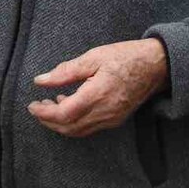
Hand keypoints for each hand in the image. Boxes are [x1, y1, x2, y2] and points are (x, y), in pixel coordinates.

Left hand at [28, 39, 168, 137]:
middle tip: (37, 107)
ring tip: (50, 104)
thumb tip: (41, 80)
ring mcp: (111, 119)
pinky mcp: (116, 120)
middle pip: (68, 128)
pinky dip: (74, 122)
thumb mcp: (94, 57)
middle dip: (48, 121)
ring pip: (78, 131)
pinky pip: (89, 128)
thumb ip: (66, 71)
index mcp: (98, 94)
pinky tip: (69, 105)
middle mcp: (105, 112)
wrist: (156, 66)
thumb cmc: (126, 57)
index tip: (32, 105)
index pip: (64, 114)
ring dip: (60, 123)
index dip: (44, 113)